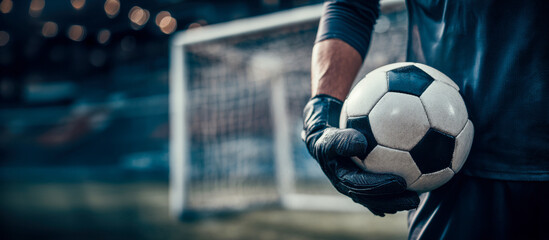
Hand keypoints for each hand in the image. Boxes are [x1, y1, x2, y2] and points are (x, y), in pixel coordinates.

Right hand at [302, 95, 419, 215]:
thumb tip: (361, 143)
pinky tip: (415, 188)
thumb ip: (341, 140)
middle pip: (373, 198)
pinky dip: (396, 191)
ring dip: (397, 200)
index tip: (400, 182)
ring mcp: (357, 186)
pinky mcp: (364, 181)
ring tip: (418, 199)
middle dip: (393, 201)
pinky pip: (382, 187)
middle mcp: (350, 186)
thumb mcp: (328, 134)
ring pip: (378, 197)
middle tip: (414, 200)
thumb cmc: (327, 133)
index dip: (380, 187)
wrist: (323, 137)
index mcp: (341, 177)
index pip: (361, 186)